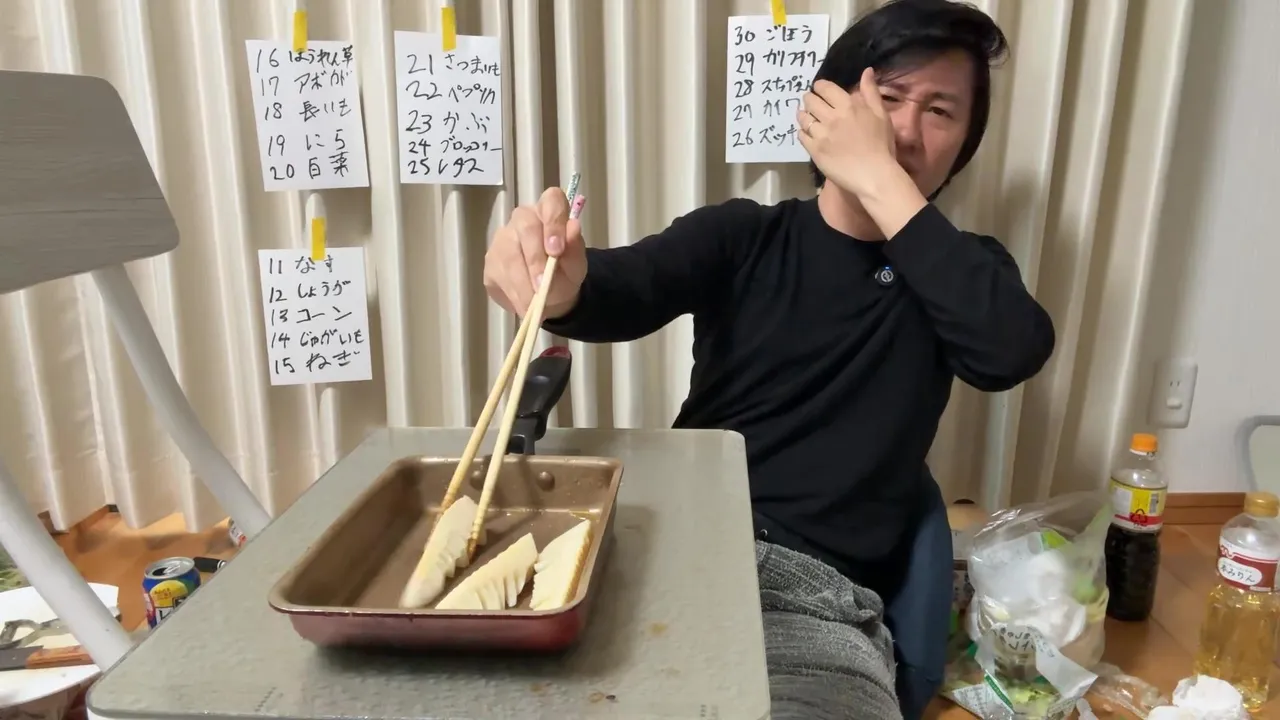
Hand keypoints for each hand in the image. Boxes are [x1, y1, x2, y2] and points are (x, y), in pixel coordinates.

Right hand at [484, 187, 586, 318]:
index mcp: (549, 212)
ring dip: (523, 285)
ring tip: (535, 306)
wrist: (551, 294)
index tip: (556, 251)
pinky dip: (513, 294)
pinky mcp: (490, 260)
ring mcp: (503, 238)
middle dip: (535, 260)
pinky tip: (524, 305)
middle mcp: (524, 218)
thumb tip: (573, 227)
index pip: (552, 201)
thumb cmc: (566, 273)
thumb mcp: (577, 266)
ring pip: (509, 255)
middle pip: (526, 227)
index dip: (554, 222)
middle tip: (543, 287)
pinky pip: (498, 275)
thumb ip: (576, 248)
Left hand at [797, 69, 897, 197]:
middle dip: (809, 99)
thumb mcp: (881, 114)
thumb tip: (866, 71)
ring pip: (803, 118)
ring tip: (807, 117)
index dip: (819, 87)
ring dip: (803, 115)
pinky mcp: (815, 150)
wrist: (874, 174)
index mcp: (848, 106)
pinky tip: (808, 134)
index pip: (825, 88)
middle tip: (811, 103)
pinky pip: (801, 136)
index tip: (819, 89)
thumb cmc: (882, 145)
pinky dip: (802, 132)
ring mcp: (821, 134)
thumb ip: (871, 92)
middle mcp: (832, 117)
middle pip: (810, 101)